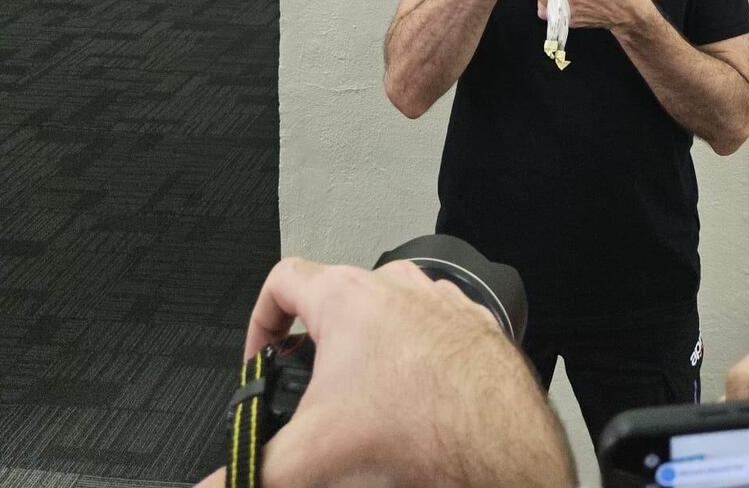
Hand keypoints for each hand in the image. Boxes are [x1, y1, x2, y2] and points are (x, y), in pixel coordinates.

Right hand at [195, 256, 573, 487]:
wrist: (497, 440)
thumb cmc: (420, 423)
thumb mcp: (311, 456)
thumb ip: (251, 472)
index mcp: (347, 298)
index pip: (283, 280)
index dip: (260, 320)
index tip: (260, 356)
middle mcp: (395, 286)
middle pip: (336, 302)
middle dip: (318, 350)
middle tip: (312, 395)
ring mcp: (438, 299)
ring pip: (387, 313)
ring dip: (368, 351)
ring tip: (364, 402)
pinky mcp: (473, 323)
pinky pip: (432, 330)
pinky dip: (415, 360)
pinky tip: (413, 402)